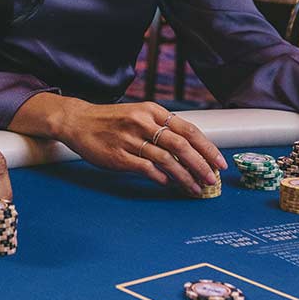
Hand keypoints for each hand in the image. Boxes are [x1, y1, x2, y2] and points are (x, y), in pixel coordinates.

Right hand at [55, 99, 226, 194]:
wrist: (78, 121)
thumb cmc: (112, 120)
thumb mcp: (139, 114)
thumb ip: (161, 127)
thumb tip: (190, 148)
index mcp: (152, 111)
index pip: (188, 129)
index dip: (207, 148)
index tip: (220, 162)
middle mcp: (143, 123)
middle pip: (181, 145)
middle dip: (201, 165)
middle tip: (212, 180)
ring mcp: (130, 140)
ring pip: (166, 160)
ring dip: (184, 176)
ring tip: (195, 188)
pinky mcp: (118, 156)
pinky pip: (146, 169)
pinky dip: (161, 178)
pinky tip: (169, 185)